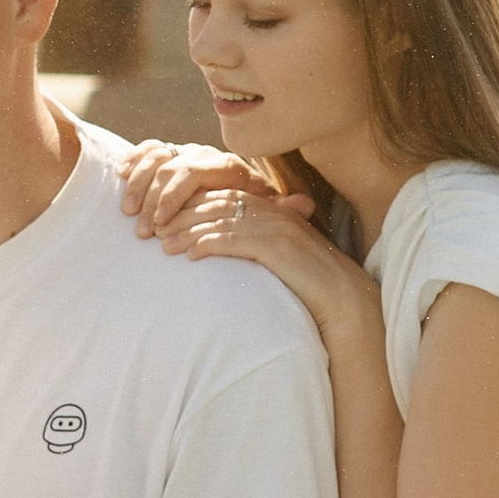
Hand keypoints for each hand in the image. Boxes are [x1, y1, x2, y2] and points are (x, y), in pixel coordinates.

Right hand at [117, 140, 281, 237]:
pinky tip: (120, 177)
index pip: (193, 172)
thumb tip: (307, 204)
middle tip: (142, 231)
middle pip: (170, 167)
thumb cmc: (252, 212)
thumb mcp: (269, 212)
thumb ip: (282, 209)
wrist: (242, 197)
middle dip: (153, 199)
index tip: (161, 223)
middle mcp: (204, 154)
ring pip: (156, 157)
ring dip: (139, 185)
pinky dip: (133, 161)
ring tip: (129, 213)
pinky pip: (147, 149)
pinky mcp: (168, 155)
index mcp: (227, 166)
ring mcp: (184, 152)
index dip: (173, 197)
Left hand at [169, 184, 376, 340]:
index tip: (165, 219)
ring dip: (187, 232)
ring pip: (220, 220)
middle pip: (216, 204)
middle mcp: (273, 211)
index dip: (191, 206)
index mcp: (274, 209)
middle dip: (181, 216)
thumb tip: (223, 246)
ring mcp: (276, 226)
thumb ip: (256, 244)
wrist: (345, 300)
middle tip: (154, 231)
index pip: (224, 197)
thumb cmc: (311, 284)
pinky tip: (189, 256)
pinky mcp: (277, 246)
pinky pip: (234, 240)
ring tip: (163, 246)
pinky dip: (208, 245)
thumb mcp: (281, 256)